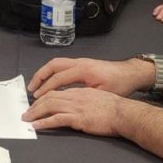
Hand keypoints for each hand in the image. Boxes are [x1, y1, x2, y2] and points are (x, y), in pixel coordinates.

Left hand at [24, 87, 128, 136]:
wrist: (123, 113)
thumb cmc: (115, 108)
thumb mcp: (97, 97)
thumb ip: (85, 99)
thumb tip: (77, 105)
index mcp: (79, 91)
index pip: (56, 91)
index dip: (43, 98)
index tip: (36, 104)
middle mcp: (75, 96)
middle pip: (49, 97)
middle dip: (35, 105)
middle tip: (26, 112)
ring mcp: (76, 107)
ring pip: (49, 106)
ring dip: (35, 113)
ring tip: (27, 119)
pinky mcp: (78, 118)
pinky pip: (57, 119)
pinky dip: (44, 122)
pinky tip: (37, 126)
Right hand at [29, 57, 147, 99]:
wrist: (131, 73)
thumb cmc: (120, 84)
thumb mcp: (103, 93)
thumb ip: (84, 96)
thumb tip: (67, 101)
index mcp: (84, 70)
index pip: (59, 78)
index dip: (46, 88)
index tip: (37, 97)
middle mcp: (80, 63)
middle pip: (53, 66)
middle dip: (40, 77)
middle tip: (31, 89)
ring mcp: (80, 61)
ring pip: (56, 64)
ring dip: (44, 73)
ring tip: (36, 84)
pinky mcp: (82, 63)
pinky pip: (62, 65)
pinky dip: (52, 72)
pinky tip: (49, 82)